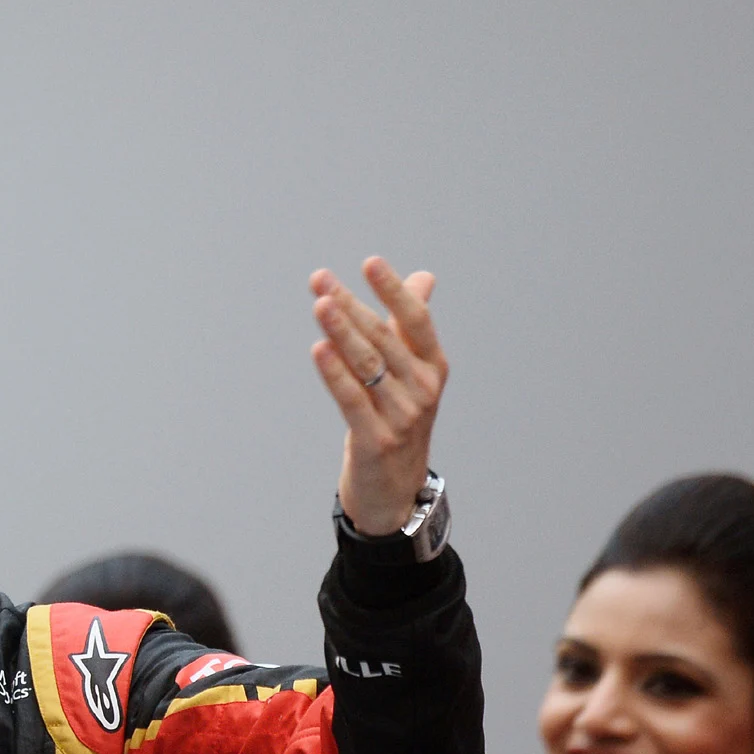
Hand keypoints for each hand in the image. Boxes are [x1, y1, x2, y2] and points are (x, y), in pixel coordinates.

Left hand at [310, 258, 446, 534]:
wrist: (395, 490)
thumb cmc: (399, 420)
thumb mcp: (412, 373)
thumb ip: (411, 326)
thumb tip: (423, 277)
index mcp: (434, 367)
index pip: (415, 320)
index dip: (394, 291)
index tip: (370, 262)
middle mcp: (423, 389)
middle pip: (383, 339)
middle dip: (350, 306)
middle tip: (320, 280)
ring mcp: (402, 417)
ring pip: (367, 366)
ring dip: (342, 332)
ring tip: (320, 305)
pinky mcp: (376, 441)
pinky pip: (353, 400)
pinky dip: (335, 374)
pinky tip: (319, 349)